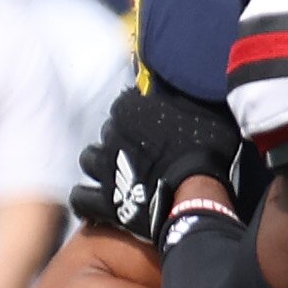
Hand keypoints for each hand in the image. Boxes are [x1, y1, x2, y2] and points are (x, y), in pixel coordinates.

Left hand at [70, 86, 240, 244]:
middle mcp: (110, 137)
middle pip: (107, 131)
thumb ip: (178, 96)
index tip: (149, 117)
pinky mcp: (104, 201)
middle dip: (119, 137)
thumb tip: (171, 86)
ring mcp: (104, 169)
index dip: (137, 110)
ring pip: (88, 159)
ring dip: (99, 161)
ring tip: (112, 167)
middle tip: (136, 145)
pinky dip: (84, 197)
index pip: (124, 102)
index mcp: (130, 110)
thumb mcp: (200, 108)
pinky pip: (80, 198)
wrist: (196, 190)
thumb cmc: (207, 146)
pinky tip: (91, 197)